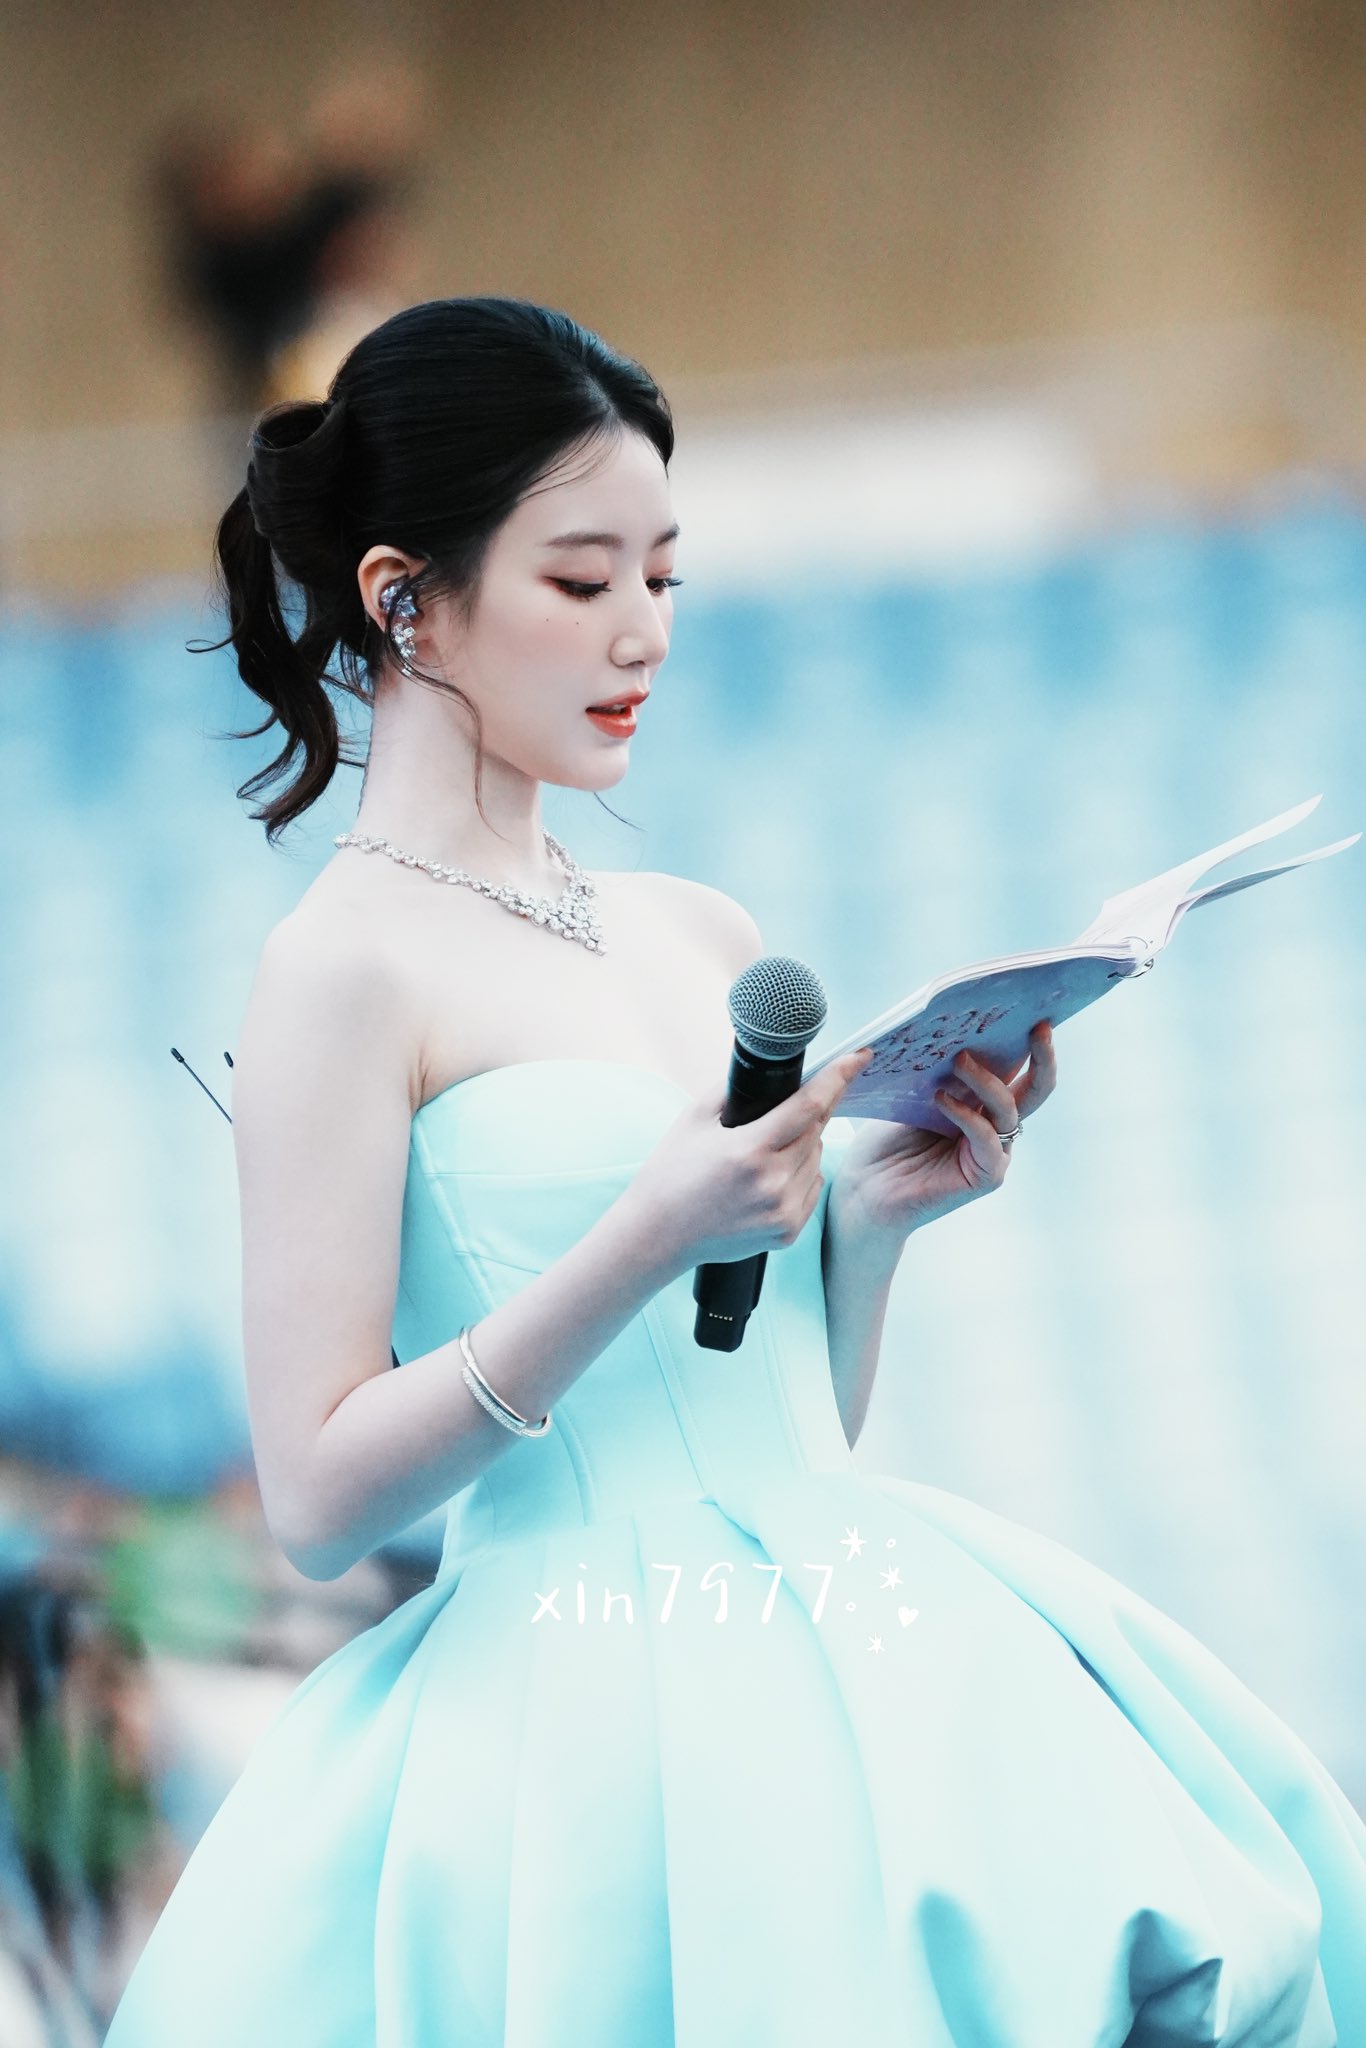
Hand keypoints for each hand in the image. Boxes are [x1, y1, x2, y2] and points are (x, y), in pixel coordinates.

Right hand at [623, 1047, 875, 1273]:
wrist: (659, 1233)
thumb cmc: (672, 1173)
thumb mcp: (695, 1119)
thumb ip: (735, 1089)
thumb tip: (770, 1068)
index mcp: (749, 1151)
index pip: (809, 1106)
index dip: (837, 1078)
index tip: (859, 1056)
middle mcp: (772, 1184)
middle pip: (817, 1130)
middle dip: (807, 1114)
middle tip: (779, 1115)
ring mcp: (783, 1212)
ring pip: (818, 1158)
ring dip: (803, 1145)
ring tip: (762, 1155)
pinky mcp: (788, 1232)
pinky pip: (813, 1186)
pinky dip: (801, 1174)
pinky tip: (768, 1179)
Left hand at [830, 1021, 1056, 1241]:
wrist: (864, 1188)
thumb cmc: (883, 1141)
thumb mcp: (912, 1092)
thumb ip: (938, 1068)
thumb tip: (950, 1026)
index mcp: (982, 1104)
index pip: (1016, 1069)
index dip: (1028, 1042)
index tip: (1032, 1010)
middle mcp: (995, 1126)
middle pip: (1036, 1090)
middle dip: (1042, 1056)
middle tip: (1037, 1027)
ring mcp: (993, 1152)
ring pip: (1009, 1110)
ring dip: (988, 1082)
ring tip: (960, 1060)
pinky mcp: (985, 1176)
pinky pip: (988, 1140)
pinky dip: (968, 1117)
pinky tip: (941, 1101)